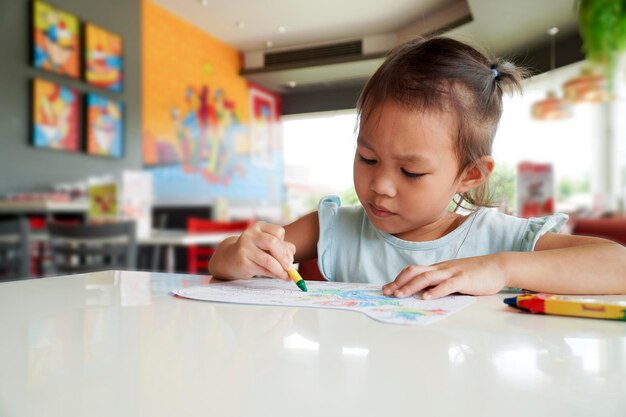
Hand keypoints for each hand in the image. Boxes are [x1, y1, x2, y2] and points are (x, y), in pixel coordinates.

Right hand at [218, 221, 295, 280]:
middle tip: (290, 267)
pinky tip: (278, 276)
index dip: (285, 245)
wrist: (229, 259)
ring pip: (268, 260)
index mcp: (259, 226)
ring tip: (287, 276)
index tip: (289, 256)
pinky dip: (273, 274)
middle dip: (284, 257)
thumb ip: (281, 248)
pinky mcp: (242, 261)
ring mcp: (244, 247)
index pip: (278, 232)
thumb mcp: (266, 245)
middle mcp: (250, 234)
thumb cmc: (253, 251)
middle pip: (273, 243)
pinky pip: (262, 270)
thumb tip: (291, 258)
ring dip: (280, 270)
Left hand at [382, 254, 507, 298]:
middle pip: (415, 271)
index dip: (398, 279)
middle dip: (399, 282)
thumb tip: (422, 293)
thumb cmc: (475, 274)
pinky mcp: (464, 279)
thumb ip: (439, 283)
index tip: (386, 288)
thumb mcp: (452, 277)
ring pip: (427, 277)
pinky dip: (435, 291)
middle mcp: (441, 268)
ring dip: (411, 286)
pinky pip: (447, 285)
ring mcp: (452, 272)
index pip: (413, 270)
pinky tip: (426, 298)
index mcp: (437, 268)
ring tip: (400, 295)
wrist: (498, 266)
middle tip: (386, 293)